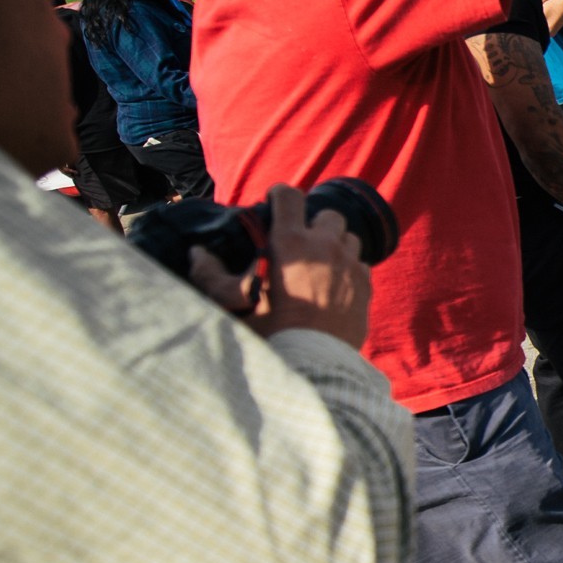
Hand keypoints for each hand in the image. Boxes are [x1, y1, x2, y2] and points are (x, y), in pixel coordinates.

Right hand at [189, 184, 371, 344]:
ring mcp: (350, 265)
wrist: (314, 367)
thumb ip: (210, 276)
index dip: (280, 195)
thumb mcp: (232, 304)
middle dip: (314, 224)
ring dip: (335, 246)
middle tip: (299, 244)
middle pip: (328, 215)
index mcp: (290, 242)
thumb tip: (196, 253)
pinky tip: (335, 287)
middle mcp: (325, 246)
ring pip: (349, 238)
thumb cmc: (269, 334)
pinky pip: (361, 265)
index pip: (290, 196)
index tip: (273, 203)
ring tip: (319, 266)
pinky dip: (349, 270)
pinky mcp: (366, 286)